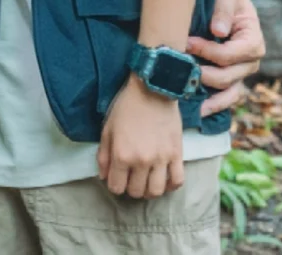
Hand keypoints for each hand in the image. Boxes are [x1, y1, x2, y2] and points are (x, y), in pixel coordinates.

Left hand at [98, 73, 183, 197]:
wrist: (152, 89)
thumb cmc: (126, 106)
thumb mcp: (107, 128)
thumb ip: (103, 155)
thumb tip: (104, 177)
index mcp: (122, 155)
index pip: (116, 187)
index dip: (114, 184)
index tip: (116, 178)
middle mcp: (142, 162)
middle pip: (136, 192)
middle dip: (130, 188)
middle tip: (130, 177)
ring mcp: (161, 160)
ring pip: (156, 191)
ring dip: (149, 190)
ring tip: (146, 181)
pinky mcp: (177, 155)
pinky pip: (178, 181)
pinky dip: (171, 185)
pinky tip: (164, 179)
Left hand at [187, 0, 264, 116]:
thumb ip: (223, 8)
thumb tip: (218, 31)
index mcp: (252, 38)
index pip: (232, 54)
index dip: (209, 52)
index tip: (187, 42)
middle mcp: (250, 60)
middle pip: (228, 76)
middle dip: (202, 71)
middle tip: (178, 62)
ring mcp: (241, 71)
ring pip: (227, 91)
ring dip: (206, 93)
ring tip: (184, 93)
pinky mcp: (230, 77)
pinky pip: (226, 97)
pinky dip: (214, 104)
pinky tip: (197, 109)